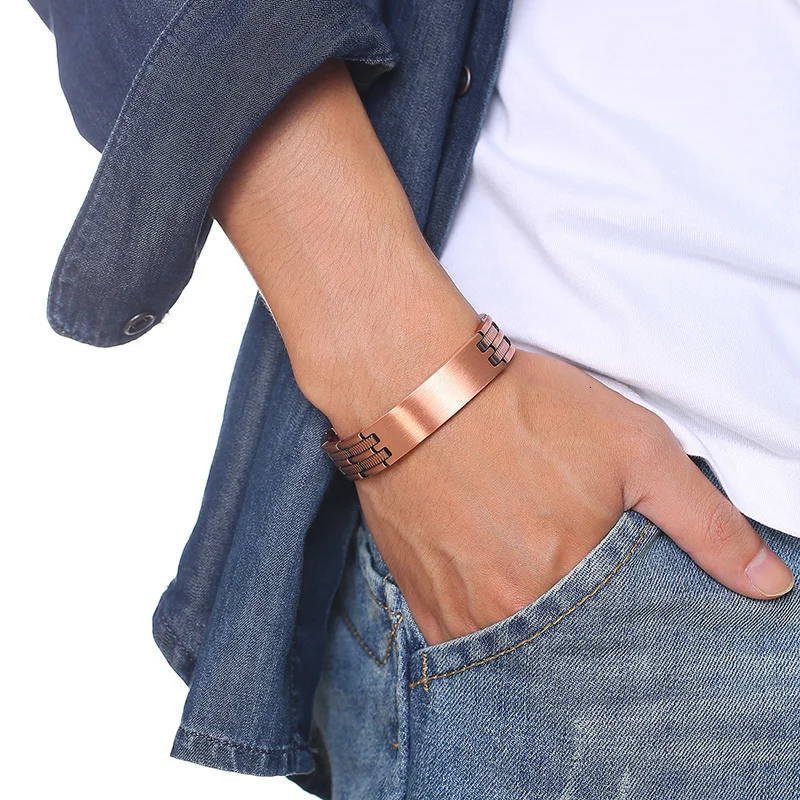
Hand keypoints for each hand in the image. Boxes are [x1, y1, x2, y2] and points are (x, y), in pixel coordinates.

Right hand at [352, 348, 794, 645]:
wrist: (415, 387)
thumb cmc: (524, 408)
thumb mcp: (636, 448)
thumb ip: (707, 523)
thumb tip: (771, 586)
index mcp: (570, 584)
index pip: (618, 639)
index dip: (620, 611)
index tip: (602, 574)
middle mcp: (510, 611)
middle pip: (561, 643)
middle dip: (571, 612)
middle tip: (555, 553)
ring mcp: (457, 609)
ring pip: (509, 642)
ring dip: (524, 615)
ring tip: (520, 558)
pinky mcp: (417, 596)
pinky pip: (458, 634)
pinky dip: (481, 612)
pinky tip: (485, 566)